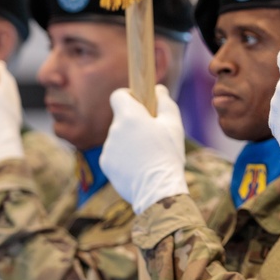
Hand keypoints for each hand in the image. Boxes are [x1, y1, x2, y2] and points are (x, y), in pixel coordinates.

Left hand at [100, 84, 187, 213]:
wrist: (158, 190)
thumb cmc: (168, 154)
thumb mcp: (174, 124)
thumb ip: (165, 102)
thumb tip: (158, 89)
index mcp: (129, 116)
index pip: (118, 95)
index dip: (128, 97)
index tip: (139, 104)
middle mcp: (114, 130)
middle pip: (122, 119)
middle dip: (134, 123)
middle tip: (152, 136)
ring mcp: (107, 148)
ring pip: (119, 137)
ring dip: (130, 141)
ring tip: (148, 156)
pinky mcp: (105, 164)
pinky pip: (115, 154)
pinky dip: (124, 157)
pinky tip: (139, 167)